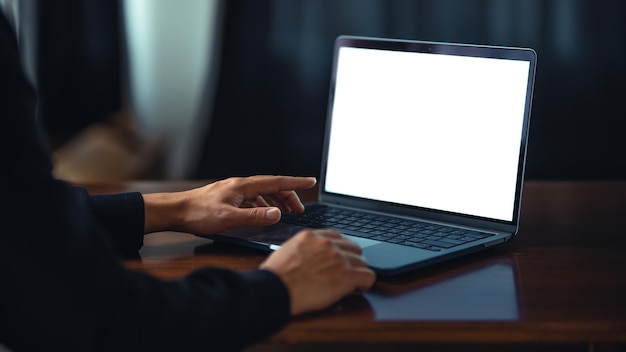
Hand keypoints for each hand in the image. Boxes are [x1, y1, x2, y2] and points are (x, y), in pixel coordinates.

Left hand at [142, 175, 316, 234]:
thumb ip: (255, 217)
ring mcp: (234, 190)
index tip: (311, 181)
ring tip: (286, 213)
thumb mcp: (229, 218)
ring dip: (277, 201)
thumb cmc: (198, 214)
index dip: (295, 183)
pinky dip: (264, 205)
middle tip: (299, 210)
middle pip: (271, 186)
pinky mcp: (229, 198)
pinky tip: (264, 214)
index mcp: (243, 186)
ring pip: (263, 193)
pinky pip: (253, 199)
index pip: (276, 181)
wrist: (176, 212)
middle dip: (288, 196)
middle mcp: (240, 185)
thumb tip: (277, 214)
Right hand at [260, 229, 375, 315]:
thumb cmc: (275, 276)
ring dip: (357, 273)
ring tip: (349, 284)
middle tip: (344, 273)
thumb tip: (309, 256)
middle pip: (353, 248)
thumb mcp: (286, 250)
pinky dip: (364, 284)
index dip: (341, 249)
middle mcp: (327, 244)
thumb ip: (303, 248)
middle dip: (351, 260)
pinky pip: (368, 277)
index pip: (337, 237)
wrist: (275, 289)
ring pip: (362, 263)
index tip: (340, 257)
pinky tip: (356, 289)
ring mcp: (338, 259)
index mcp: (312, 236)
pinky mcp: (346, 276)